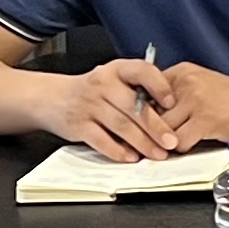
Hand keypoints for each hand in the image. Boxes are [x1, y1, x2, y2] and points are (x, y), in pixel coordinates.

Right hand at [49, 57, 183, 162]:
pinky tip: (132, 157)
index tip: (173, 103)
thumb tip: (175, 112)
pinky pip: (101, 140)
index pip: (142, 71)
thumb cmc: (95, 91)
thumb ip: (139, 90)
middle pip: (133, 106)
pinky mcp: (78, 125)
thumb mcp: (116, 80)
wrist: (53, 98)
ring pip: (120, 125)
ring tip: (159, 154)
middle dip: (156, 127)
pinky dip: (118, 151)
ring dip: (142, 143)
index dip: (160, 86)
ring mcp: (89, 105)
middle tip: (173, 142)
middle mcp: (103, 84)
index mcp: (117, 69)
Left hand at [145, 61, 228, 150]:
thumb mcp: (203, 86)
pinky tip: (189, 147)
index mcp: (183, 71)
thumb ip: (177, 95)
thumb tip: (147, 115)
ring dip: (164, 143)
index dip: (140, 112)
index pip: (145, 91)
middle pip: (150, 112)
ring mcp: (196, 100)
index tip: (139, 125)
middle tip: (147, 143)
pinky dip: (181, 150)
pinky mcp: (206, 120)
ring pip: (162, 129)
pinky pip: (179, 142)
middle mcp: (187, 82)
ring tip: (168, 148)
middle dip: (149, 131)